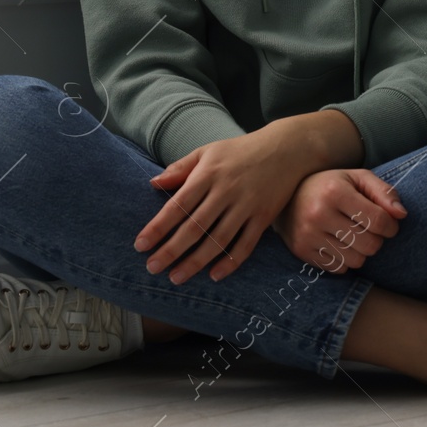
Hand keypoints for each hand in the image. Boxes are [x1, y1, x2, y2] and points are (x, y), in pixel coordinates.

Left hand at [134, 130, 308, 284]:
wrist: (286, 149)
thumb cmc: (240, 150)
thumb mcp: (207, 151)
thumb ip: (180, 168)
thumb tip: (153, 184)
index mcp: (208, 174)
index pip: (178, 205)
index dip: (158, 227)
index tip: (140, 245)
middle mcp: (225, 191)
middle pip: (194, 227)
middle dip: (171, 250)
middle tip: (152, 267)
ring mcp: (246, 206)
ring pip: (218, 240)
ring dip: (196, 262)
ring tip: (176, 277)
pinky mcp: (263, 218)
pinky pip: (245, 245)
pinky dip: (230, 262)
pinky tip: (214, 275)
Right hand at [272, 168, 405, 272]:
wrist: (287, 195)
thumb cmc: (330, 186)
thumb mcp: (357, 178)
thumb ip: (384, 192)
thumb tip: (402, 215)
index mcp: (335, 192)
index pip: (379, 220)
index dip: (391, 226)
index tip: (388, 223)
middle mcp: (319, 214)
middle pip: (369, 245)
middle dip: (377, 239)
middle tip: (369, 230)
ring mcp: (308, 235)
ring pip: (355, 261)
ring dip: (361, 251)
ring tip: (353, 236)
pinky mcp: (301, 251)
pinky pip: (338, 268)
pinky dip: (344, 260)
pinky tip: (337, 243)